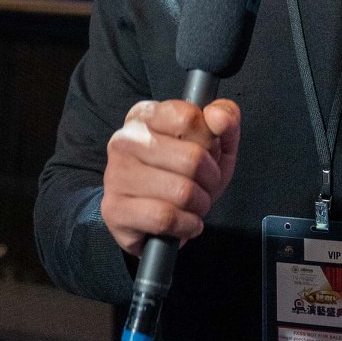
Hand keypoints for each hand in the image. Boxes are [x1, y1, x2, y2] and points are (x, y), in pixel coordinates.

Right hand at [100, 98, 240, 256]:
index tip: (206, 152)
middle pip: (192, 158)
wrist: (148, 218)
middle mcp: (125, 139)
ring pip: (182, 191)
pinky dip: (186, 225)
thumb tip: (218, 117)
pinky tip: (185, 223)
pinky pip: (165, 218)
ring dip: (200, 205)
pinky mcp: (115, 209)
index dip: (209, 141)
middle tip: (203, 185)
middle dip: (210, 180)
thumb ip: (225, 120)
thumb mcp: (212, 144)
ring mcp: (116, 174)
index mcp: (146, 115)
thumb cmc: (181, 175)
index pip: (188, 118)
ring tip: (192, 205)